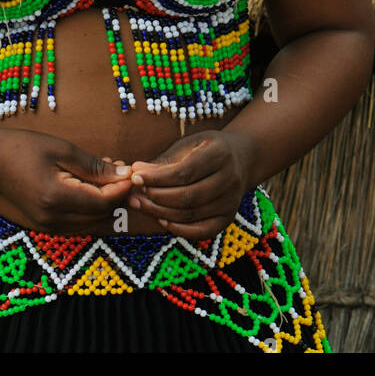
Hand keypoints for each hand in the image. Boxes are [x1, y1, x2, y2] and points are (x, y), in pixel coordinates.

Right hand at [0, 129, 132, 234]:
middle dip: (118, 195)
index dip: (123, 189)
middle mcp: (54, 220)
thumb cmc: (24, 148)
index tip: (133, 170)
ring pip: (93, 222)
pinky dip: (92, 206)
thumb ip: (94, 166)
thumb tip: (124, 176)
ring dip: (107, 202)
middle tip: (123, 169)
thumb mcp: (63, 150)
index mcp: (58, 199)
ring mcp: (49, 227)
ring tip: (109, 173)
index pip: (104, 203)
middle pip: (102, 216)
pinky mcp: (47, 226)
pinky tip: (92, 184)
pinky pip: (80, 222)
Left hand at [125, 129, 256, 238]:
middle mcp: (231, 179)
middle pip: (188, 196)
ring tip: (140, 204)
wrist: (241, 158)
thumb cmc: (206, 149)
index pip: (184, 172)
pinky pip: (201, 231)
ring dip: (161, 212)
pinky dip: (179, 228)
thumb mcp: (188, 144)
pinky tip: (161, 219)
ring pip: (191, 215)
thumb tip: (135, 172)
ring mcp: (232, 202)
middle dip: (156, 197)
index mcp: (220, 154)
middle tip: (133, 194)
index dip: (157, 177)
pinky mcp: (228, 218)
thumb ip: (164, 161)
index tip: (134, 176)